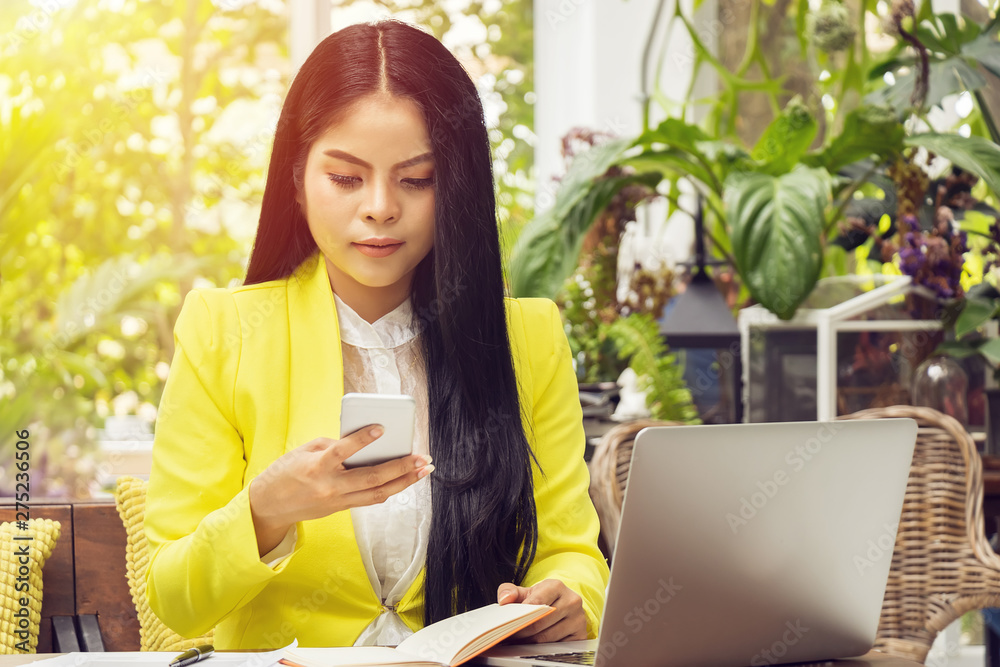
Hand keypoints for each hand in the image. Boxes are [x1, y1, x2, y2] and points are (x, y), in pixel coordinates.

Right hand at [249, 425, 432, 554]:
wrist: (268, 506)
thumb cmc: (285, 473)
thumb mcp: (304, 451)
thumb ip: (333, 446)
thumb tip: (362, 444)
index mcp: (317, 467)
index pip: (343, 451)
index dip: (363, 439)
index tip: (381, 428)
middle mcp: (330, 487)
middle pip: (372, 478)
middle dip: (402, 468)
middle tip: (422, 458)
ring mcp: (337, 501)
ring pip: (378, 493)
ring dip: (404, 482)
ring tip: (422, 470)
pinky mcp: (340, 509)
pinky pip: (370, 499)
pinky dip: (388, 489)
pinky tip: (404, 480)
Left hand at [497, 579, 586, 642]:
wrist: (565, 603)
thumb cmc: (543, 598)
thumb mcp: (527, 591)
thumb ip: (510, 591)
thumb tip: (504, 599)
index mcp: (556, 586)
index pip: (536, 603)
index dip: (519, 616)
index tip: (506, 625)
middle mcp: (571, 602)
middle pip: (540, 624)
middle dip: (521, 632)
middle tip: (508, 637)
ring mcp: (578, 620)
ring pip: (547, 638)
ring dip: (529, 643)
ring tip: (517, 642)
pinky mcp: (580, 636)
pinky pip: (557, 648)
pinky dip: (541, 649)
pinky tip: (532, 646)